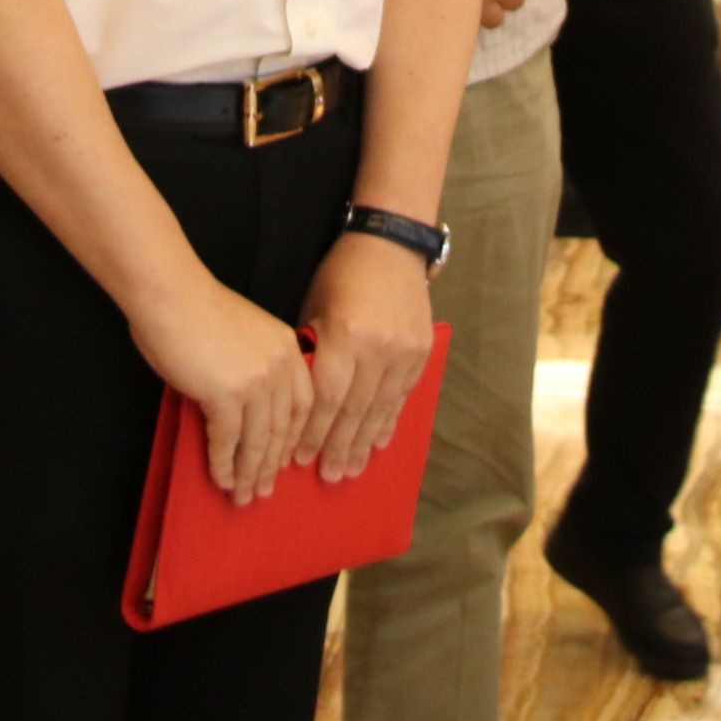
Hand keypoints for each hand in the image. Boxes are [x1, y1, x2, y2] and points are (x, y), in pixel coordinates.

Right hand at [132, 277, 315, 503]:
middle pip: (283, 428)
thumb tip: (244, 408)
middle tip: (263, 490)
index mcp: (287, 348)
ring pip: (258, 440)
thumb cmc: (195, 309)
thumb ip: (254, 365)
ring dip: (249, 472)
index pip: (302, 405)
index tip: (283, 461)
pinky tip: (220, 478)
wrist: (170, 293)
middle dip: (271, 464)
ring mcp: (256, 380)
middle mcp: (280, 365)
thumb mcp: (244, 333)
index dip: (292, 439)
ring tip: (242, 495)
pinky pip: (228, 439)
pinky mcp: (227, 393)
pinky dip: (224, 463)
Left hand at [296, 232, 437, 481]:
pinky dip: (389, 419)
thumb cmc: (341, 273)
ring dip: (364, 443)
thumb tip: (299, 400)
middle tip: (328, 477)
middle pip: (354, 410)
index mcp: (344, 336)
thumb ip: (311, 352)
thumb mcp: (314, 306)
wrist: (391, 243)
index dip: (312, 432)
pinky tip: (379, 442)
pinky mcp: (421, 351)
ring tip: (351, 470)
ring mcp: (404, 351)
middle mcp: (377, 348)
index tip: (299, 458)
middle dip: (338, 446)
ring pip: (381, 408)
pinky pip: (403, 394)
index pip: (326, 398)